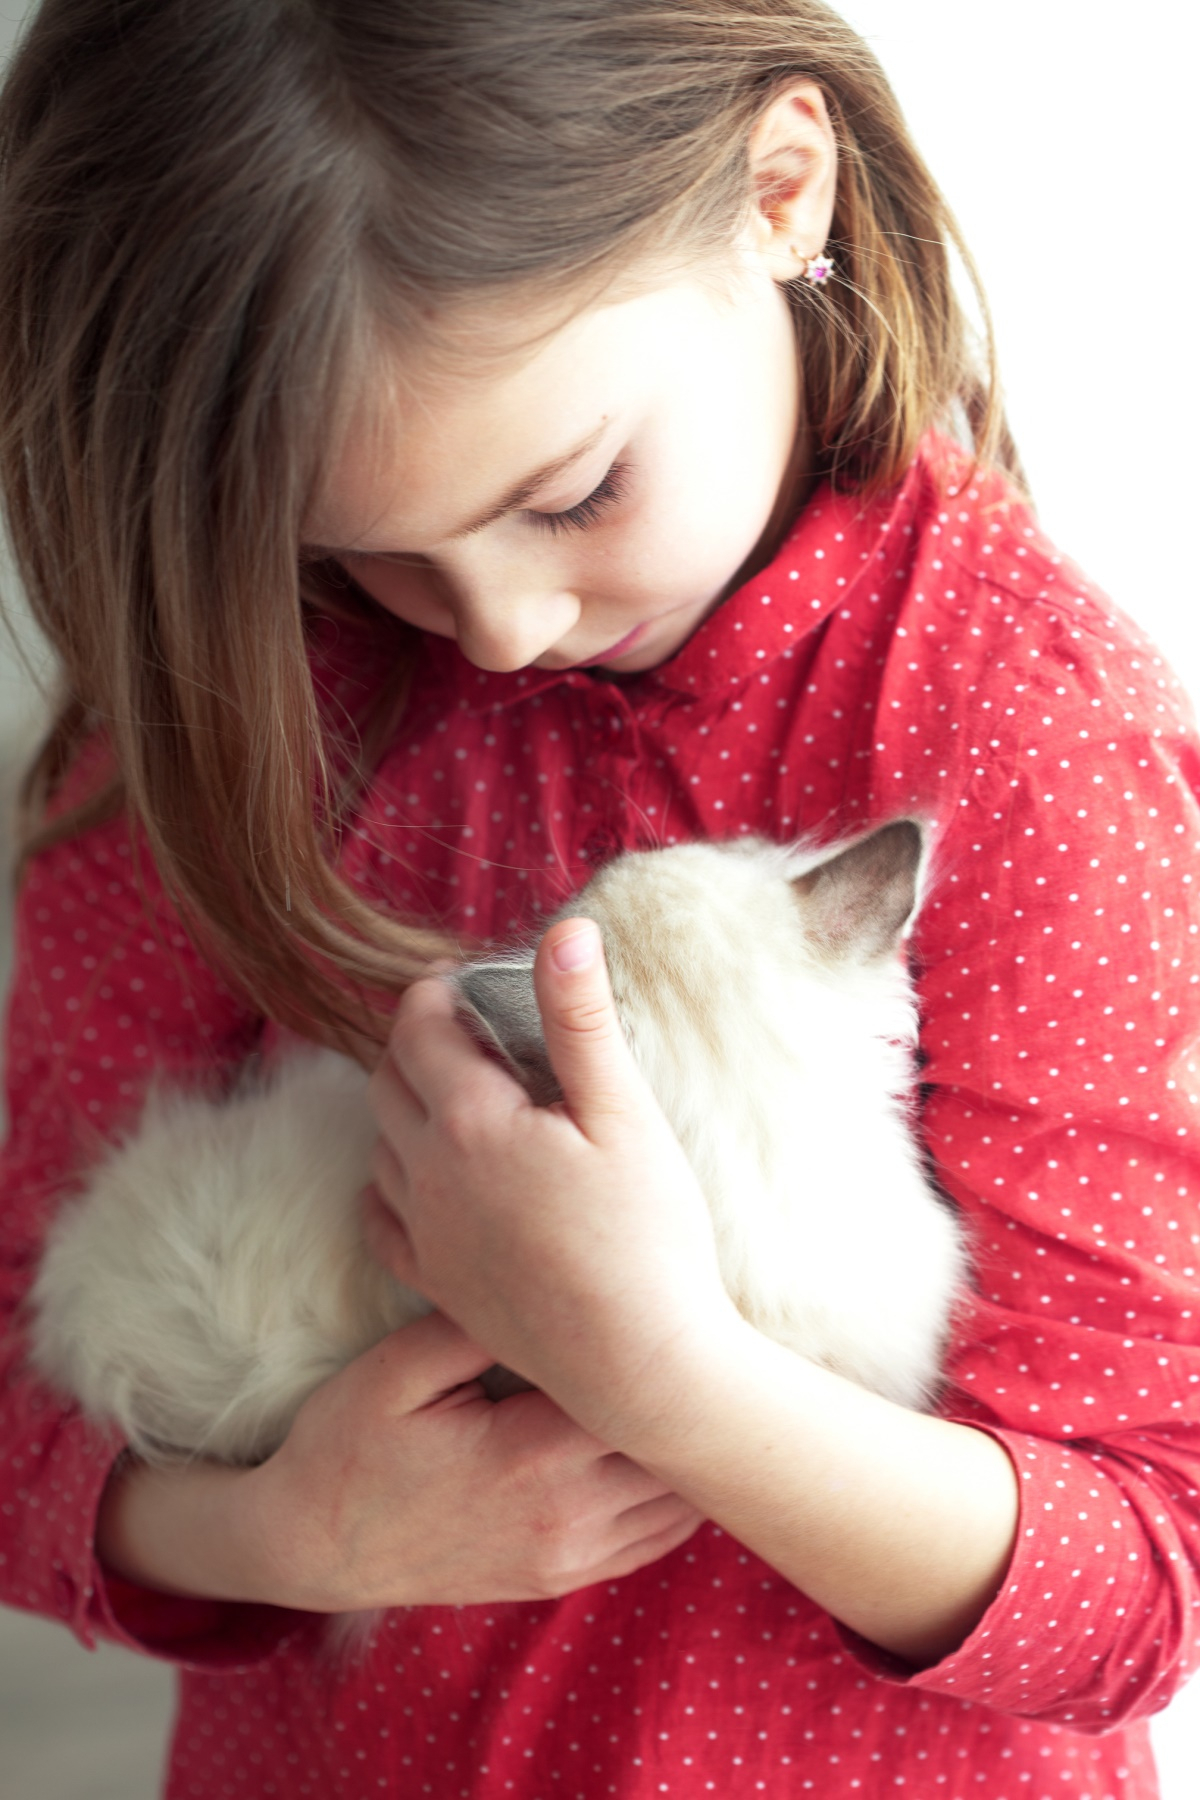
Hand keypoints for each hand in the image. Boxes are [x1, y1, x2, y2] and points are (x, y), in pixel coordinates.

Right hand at [98, 1310, 700, 1610]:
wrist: (309, 1547)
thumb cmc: (346, 1445)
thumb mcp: (395, 1370)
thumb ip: (474, 1325)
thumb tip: (545, 1277)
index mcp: (526, 1453)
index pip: (634, 1393)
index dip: (665, 1343)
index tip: (680, 1296)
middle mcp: (563, 1513)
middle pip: (672, 1449)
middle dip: (691, 1392)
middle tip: (710, 1329)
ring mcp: (568, 1555)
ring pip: (678, 1502)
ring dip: (691, 1445)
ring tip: (700, 1382)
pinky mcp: (563, 1576)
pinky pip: (655, 1542)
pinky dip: (680, 1497)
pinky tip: (676, 1447)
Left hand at [366, 919, 740, 1441]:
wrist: (640, 1365)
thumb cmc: (648, 1236)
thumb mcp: (624, 1112)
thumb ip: (580, 1019)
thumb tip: (564, 931)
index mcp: (472, 1121)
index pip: (419, 1027)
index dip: (435, 991)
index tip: (462, 979)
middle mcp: (429, 1174)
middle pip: (388, 1079)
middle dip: (417, 1042)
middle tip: (463, 1029)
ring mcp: (425, 1234)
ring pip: (380, 1145)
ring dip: (405, 1108)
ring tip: (459, 1098)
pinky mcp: (435, 1283)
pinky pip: (381, 1218)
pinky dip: (392, 1183)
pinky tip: (427, 1179)